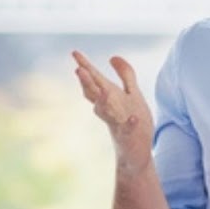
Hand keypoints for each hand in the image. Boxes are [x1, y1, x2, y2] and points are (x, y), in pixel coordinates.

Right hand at [74, 51, 153, 168]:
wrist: (135, 155)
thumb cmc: (132, 124)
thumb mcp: (131, 96)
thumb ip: (125, 75)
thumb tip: (113, 56)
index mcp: (110, 99)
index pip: (96, 81)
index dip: (86, 67)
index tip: (75, 53)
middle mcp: (109, 111)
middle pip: (96, 96)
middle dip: (88, 83)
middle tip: (78, 70)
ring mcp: (117, 125)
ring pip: (107, 113)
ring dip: (104, 103)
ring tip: (103, 92)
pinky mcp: (128, 138)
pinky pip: (128, 130)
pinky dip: (130, 125)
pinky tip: (133, 119)